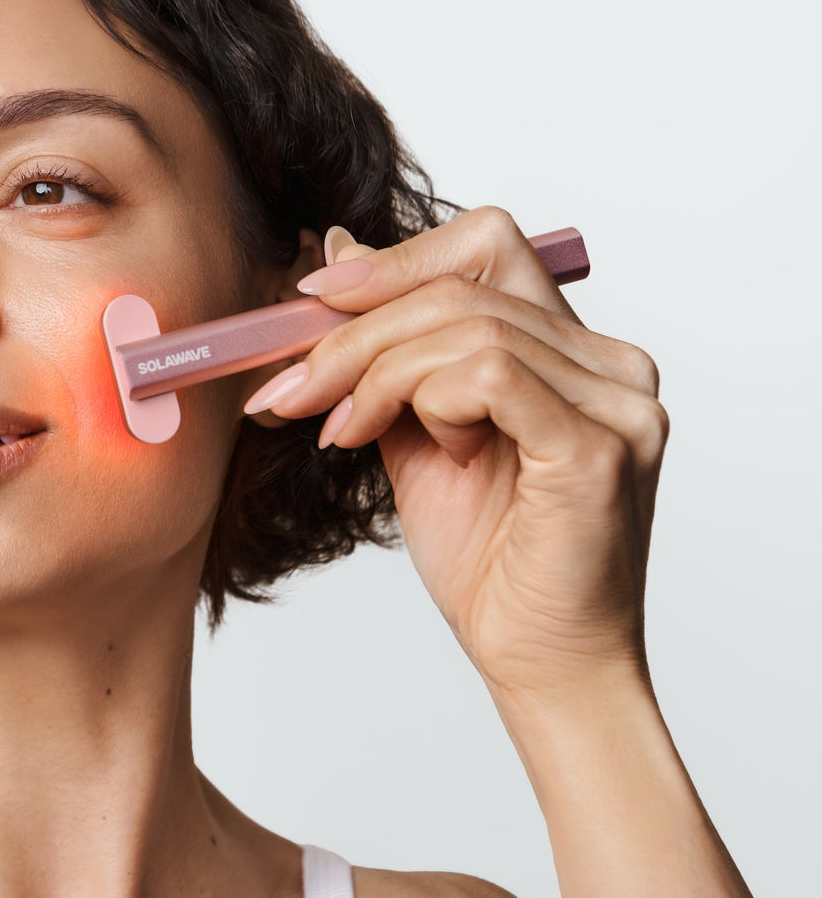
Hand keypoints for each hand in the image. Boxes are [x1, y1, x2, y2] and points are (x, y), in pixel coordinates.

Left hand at [247, 206, 666, 701]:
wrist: (534, 662)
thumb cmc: (488, 559)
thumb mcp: (414, 430)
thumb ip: (387, 349)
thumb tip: (335, 254)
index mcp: (573, 349)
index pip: (485, 245)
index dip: (391, 260)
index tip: (309, 300)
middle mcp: (609, 362)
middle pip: (461, 283)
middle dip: (353, 330)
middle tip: (290, 386)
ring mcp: (616, 400)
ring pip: (463, 327)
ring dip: (372, 375)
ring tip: (338, 432)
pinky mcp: (599, 445)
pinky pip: (487, 374)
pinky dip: (421, 401)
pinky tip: (405, 447)